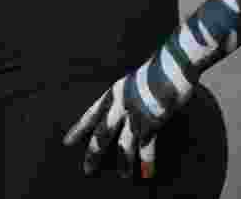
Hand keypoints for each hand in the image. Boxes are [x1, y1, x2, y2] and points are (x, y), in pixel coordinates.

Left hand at [62, 56, 194, 179]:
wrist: (174, 62)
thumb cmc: (159, 69)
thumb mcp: (136, 81)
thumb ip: (130, 95)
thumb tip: (127, 110)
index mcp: (113, 92)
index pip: (90, 114)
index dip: (78, 130)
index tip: (66, 142)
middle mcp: (119, 104)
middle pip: (102, 134)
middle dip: (94, 153)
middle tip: (87, 170)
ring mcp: (134, 113)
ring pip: (123, 144)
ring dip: (123, 163)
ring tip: (123, 178)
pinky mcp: (151, 120)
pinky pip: (146, 145)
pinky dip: (147, 160)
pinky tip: (148, 172)